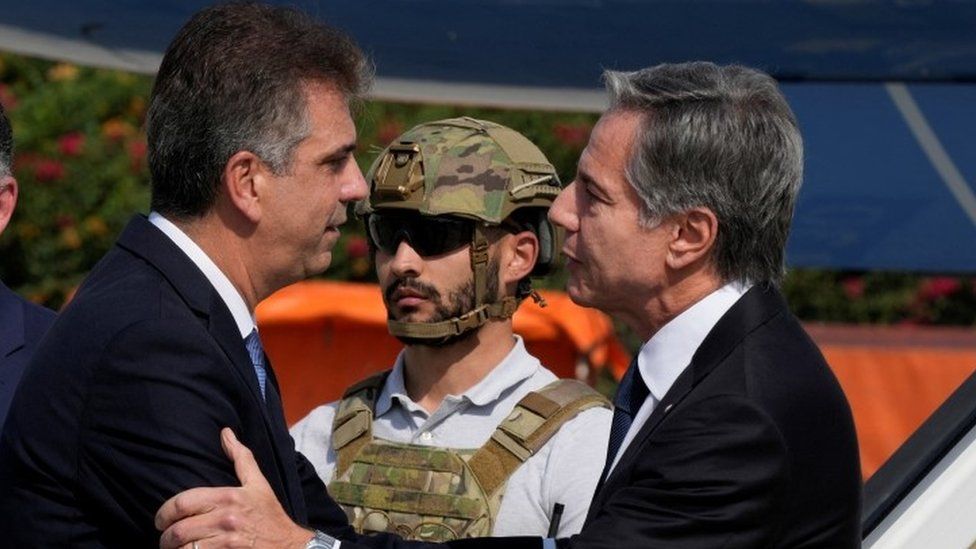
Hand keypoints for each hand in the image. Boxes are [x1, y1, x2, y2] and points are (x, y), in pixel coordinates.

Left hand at [155, 428, 313, 547]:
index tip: (161, 520)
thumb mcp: (258, 484)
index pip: (183, 503)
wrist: (290, 545)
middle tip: (166, 539)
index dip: (165, 512)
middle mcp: (225, 519)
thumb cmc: (271, 514)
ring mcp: (226, 542)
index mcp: (229, 497)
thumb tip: (225, 433)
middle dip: (166, 537)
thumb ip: (241, 458)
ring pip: (184, 548)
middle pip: (179, 530)